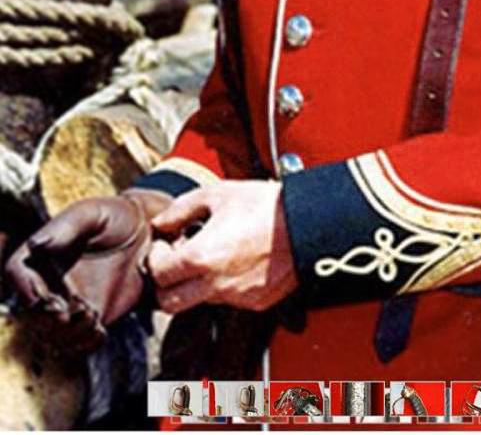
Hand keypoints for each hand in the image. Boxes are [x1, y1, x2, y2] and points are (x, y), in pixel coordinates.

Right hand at [4, 189, 169, 351]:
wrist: (147, 231)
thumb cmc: (115, 216)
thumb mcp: (92, 214)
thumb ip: (66, 227)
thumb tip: (37, 244)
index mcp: (43, 253)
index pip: (16, 272)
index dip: (23, 288)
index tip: (42, 296)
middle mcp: (50, 282)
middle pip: (31, 312)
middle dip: (47, 319)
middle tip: (70, 310)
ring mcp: (70, 303)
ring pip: (53, 334)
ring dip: (67, 334)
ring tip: (91, 315)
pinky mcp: (91, 318)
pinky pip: (79, 344)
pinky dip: (86, 344)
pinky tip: (100, 330)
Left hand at [148, 180, 297, 314]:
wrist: (307, 222)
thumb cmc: (264, 205)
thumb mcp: (217, 194)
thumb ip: (181, 209)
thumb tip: (160, 223)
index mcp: (200, 257)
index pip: (158, 274)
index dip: (155, 258)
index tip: (164, 245)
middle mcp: (214, 284)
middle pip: (169, 303)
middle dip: (166, 283)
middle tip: (176, 261)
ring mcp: (236, 297)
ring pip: (199, 301)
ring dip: (196, 283)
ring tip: (211, 255)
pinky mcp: (255, 302)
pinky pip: (228, 300)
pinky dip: (224, 285)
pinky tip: (235, 262)